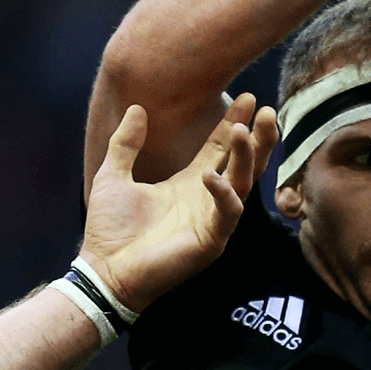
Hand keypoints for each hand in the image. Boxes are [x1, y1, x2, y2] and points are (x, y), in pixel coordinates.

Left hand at [79, 94, 278, 313]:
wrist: (103, 271)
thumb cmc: (110, 231)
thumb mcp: (113, 176)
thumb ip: (126, 144)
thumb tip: (137, 109)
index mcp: (190, 184)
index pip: (221, 149)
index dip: (234, 123)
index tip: (249, 98)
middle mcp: (208, 200)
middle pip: (243, 164)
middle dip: (258, 139)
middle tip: (267, 111)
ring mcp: (212, 221)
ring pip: (242, 184)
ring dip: (246, 158)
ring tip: (245, 131)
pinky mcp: (210, 241)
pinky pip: (226, 214)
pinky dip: (222, 194)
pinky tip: (211, 176)